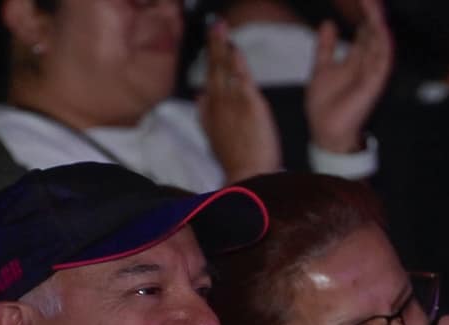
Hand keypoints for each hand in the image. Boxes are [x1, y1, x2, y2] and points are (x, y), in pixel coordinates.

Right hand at [196, 20, 281, 182]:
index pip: (209, 81)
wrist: (247, 175)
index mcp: (210, 112)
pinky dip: (236, 61)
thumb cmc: (236, 162)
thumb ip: (206, 116)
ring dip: (222, 46)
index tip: (211, 44)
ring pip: (225, 70)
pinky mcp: (249, 104)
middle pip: (213, 70)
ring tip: (220, 27)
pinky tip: (234, 48)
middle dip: (213, 46)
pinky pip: (241, 77)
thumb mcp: (214, 138)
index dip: (210, 61)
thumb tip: (199, 96)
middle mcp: (218, 105)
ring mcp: (232, 103)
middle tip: (214, 25)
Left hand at [305, 0, 391, 153]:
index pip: (364, 30)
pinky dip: (382, 43)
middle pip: (374, 32)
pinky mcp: (374, 83)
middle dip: (372, 12)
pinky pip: (383, 60)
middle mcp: (366, 64)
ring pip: (380, 42)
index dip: (363, 12)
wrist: (324, 131)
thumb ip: (326, 47)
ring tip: (373, 3)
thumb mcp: (321, 68)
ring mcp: (372, 73)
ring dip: (378, 22)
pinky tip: (380, 27)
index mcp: (355, 60)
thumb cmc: (324, 106)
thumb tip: (328, 23)